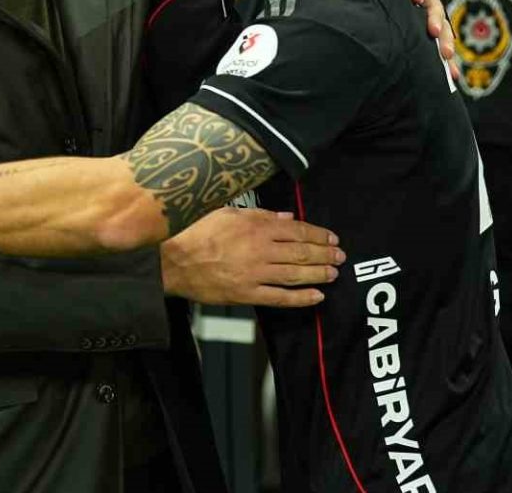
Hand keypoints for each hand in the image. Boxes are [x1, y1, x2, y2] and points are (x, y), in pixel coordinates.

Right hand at [160, 207, 343, 307]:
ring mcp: (255, 273)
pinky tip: (316, 296)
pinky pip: (280, 297)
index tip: (331, 238)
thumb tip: (285, 217)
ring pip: (295, 274)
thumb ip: (259, 215)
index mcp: (256, 227)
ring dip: (318, 274)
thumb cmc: (195, 231)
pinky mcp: (247, 294)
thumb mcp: (226, 213)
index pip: (296, 230)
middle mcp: (260, 250)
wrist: (172, 260)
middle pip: (301, 252)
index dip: (317, 234)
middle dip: (324, 254)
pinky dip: (301, 298)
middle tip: (339, 257)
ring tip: (333, 273)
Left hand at [365, 0, 457, 76]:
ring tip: (447, 56)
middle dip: (436, 20)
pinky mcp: (428, 30)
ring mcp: (428, 13)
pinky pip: (440, 45)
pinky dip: (446, 60)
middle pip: (434, 6)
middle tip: (435, 33)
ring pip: (441, 27)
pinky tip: (452, 75)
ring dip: (446, 41)